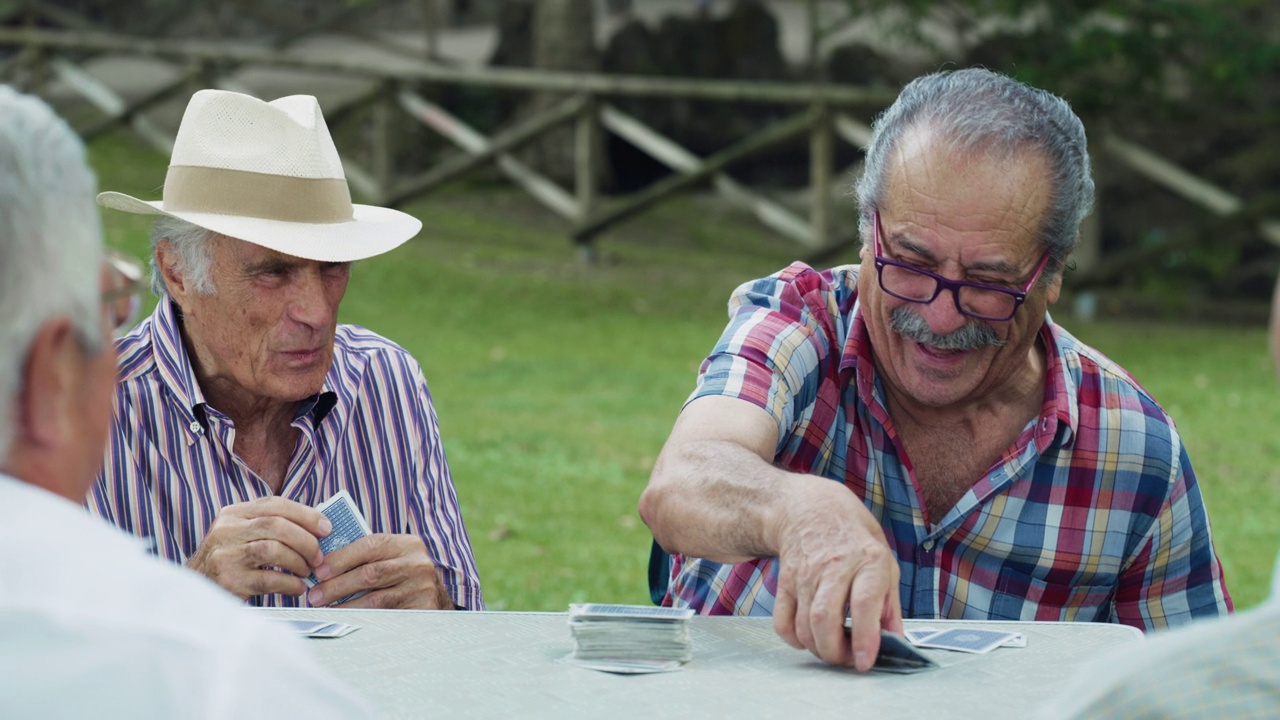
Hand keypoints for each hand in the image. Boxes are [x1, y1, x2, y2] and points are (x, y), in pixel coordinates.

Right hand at [186, 497, 331, 599]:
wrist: (195, 593)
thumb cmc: (229, 563)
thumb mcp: (242, 536)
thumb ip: (271, 527)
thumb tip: (317, 528)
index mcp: (233, 513)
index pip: (275, 504)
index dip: (306, 515)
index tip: (327, 528)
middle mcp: (226, 530)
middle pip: (276, 525)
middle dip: (305, 540)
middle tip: (319, 556)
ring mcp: (225, 555)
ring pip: (273, 549)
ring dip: (298, 561)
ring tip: (306, 572)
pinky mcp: (228, 581)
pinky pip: (269, 579)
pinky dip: (290, 583)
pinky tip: (297, 588)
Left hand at [306, 533, 452, 608]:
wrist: (435, 599)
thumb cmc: (402, 576)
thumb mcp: (392, 559)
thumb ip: (367, 558)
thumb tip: (324, 567)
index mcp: (407, 544)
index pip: (370, 545)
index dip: (341, 558)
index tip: (318, 571)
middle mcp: (417, 564)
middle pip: (370, 574)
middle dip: (338, 585)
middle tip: (315, 595)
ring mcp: (421, 588)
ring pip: (375, 599)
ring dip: (345, 606)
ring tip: (325, 609)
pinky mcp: (422, 610)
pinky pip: (385, 617)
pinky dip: (362, 619)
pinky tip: (346, 620)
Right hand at [770, 478, 902, 670]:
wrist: (809, 508)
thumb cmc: (853, 536)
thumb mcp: (884, 559)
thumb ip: (890, 603)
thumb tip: (896, 641)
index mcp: (868, 560)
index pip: (864, 603)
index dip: (865, 637)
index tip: (865, 662)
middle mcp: (834, 567)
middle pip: (825, 620)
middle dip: (835, 652)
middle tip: (849, 660)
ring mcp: (805, 574)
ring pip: (804, 625)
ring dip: (819, 648)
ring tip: (834, 649)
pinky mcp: (786, 582)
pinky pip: (782, 621)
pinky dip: (794, 639)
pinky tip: (809, 637)